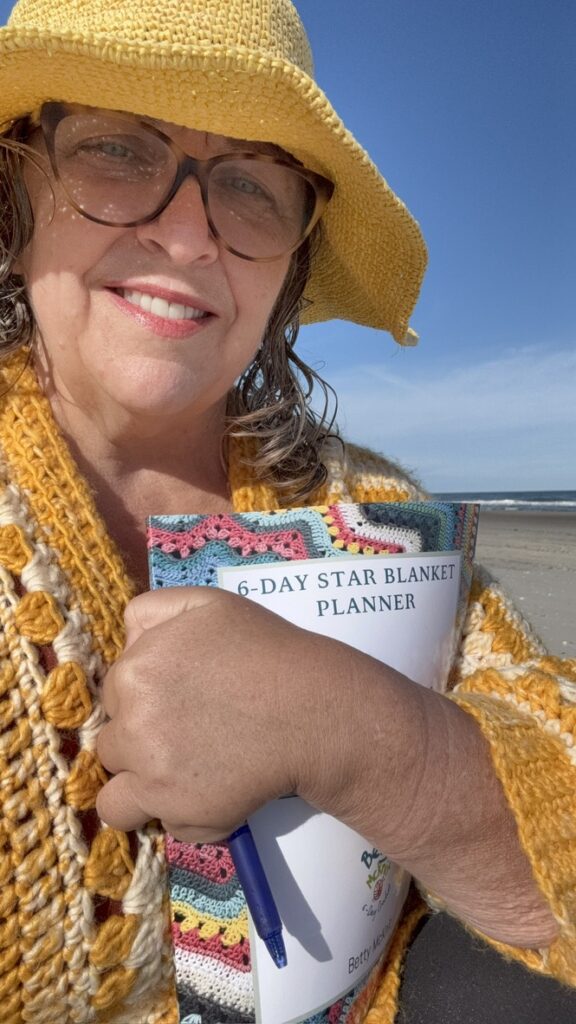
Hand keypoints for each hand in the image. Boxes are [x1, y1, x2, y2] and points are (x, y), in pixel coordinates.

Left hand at [96, 587, 348, 840]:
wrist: (313, 711)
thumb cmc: (266, 652)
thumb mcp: (207, 604)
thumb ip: (151, 611)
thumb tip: (124, 643)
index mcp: (135, 669)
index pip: (114, 692)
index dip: (145, 698)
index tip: (180, 702)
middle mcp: (133, 720)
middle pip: (112, 738)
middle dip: (142, 737)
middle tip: (190, 733)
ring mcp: (151, 770)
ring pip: (115, 783)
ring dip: (142, 779)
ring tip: (186, 769)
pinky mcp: (174, 809)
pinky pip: (138, 817)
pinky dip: (159, 811)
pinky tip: (191, 794)